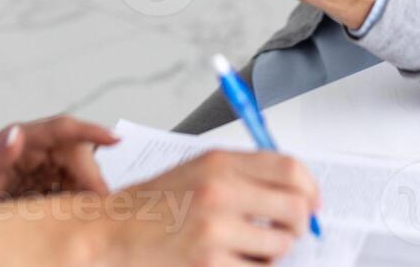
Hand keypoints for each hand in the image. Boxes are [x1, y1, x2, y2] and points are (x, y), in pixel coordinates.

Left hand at [0, 116, 118, 206]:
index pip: (62, 129)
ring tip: (83, 215)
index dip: (91, 131)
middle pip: (79, 155)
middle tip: (96, 208)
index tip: (117, 139)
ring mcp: (44, 170)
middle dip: (92, 178)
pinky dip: (80, 203)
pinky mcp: (48, 188)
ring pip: (81, 174)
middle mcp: (37, 150)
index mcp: (19, 141)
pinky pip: (74, 192)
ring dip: (88, 191)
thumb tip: (17, 133)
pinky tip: (75, 219)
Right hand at [96, 151, 318, 265]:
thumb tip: (292, 190)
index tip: (314, 202)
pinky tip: (238, 263)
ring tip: (254, 250)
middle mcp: (220, 192)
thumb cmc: (149, 206)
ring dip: (276, 253)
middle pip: (295, 207)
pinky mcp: (210, 266)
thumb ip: (241, 175)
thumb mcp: (194, 171)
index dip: (311, 187)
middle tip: (291, 231)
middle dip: (301, 224)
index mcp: (219, 163)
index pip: (290, 168)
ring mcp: (215, 232)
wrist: (106, 234)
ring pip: (281, 245)